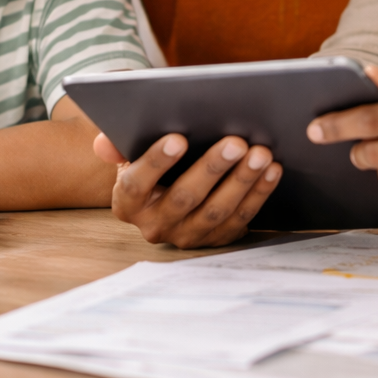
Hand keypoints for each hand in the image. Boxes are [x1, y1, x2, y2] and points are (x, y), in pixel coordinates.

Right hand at [93, 133, 281, 247]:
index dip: (156, 162)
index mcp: (127, 202)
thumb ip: (116, 141)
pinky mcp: (216, 239)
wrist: (166, 188)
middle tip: (236, 142)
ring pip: (216, 211)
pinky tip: (272, 170)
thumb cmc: (150, 158)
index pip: (136, 184)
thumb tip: (104, 143)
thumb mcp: (129, 148)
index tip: (178, 138)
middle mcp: (154, 225)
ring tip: (261, 153)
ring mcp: (187, 236)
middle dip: (212, 168)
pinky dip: (258, 194)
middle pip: (184, 198)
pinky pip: (240, 219)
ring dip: (242, 181)